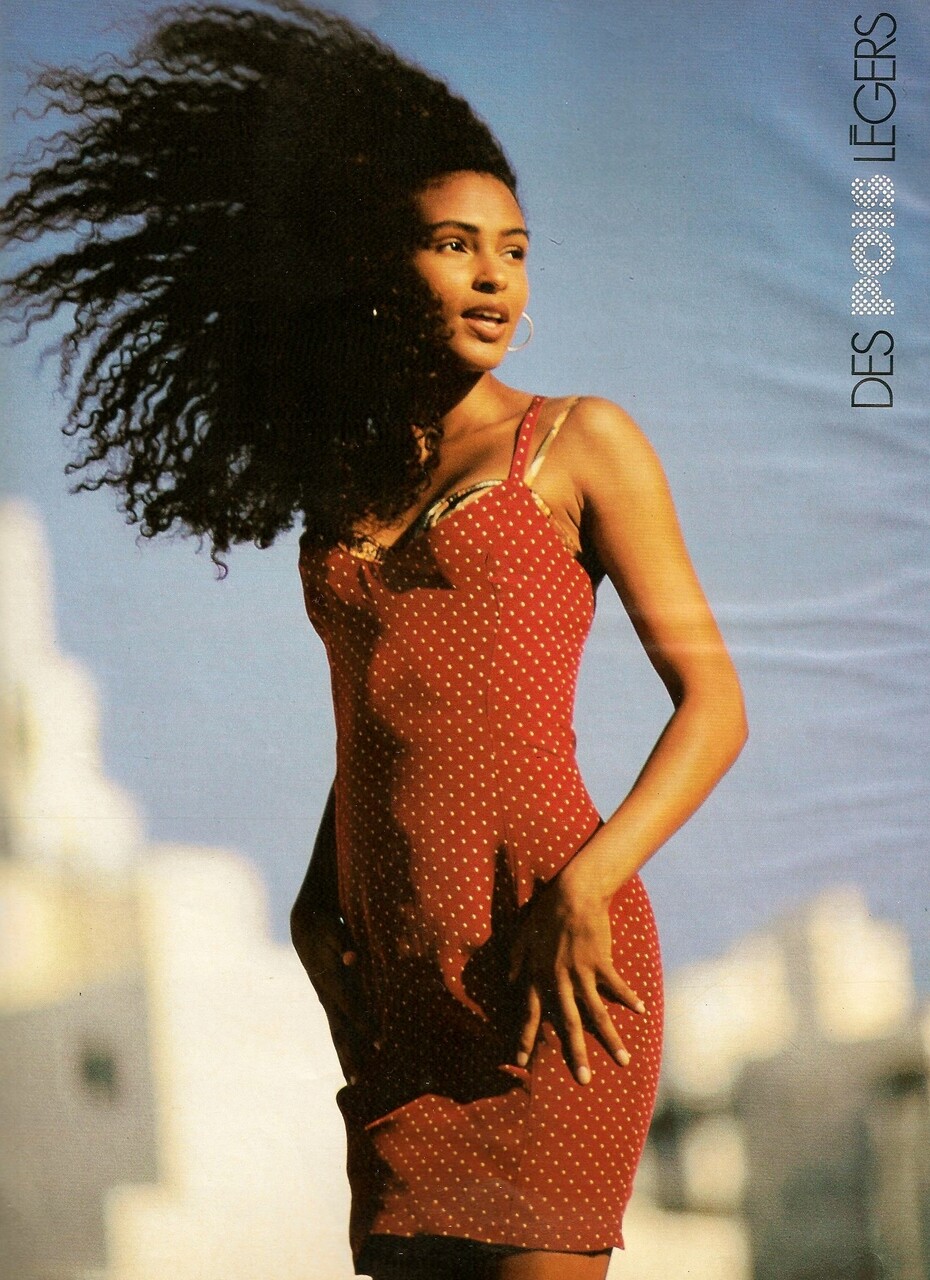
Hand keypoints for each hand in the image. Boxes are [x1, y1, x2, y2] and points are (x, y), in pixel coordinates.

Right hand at [292, 910, 374, 1084]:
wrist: (305, 925)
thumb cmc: (324, 926)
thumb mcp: (333, 930)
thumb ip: (343, 944)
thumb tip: (352, 958)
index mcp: (330, 981)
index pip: (350, 1008)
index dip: (365, 1025)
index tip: (380, 1043)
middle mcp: (326, 996)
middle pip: (339, 1031)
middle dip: (349, 1055)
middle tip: (359, 1082)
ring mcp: (327, 1000)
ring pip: (337, 1033)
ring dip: (347, 1056)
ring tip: (355, 1081)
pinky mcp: (330, 1000)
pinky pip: (339, 1027)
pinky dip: (346, 1044)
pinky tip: (355, 1058)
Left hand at [508, 870, 644, 1085]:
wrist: (572, 893)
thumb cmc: (546, 912)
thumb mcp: (521, 937)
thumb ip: (516, 962)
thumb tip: (510, 982)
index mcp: (537, 976)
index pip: (529, 1014)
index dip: (525, 1038)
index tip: (520, 1063)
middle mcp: (558, 980)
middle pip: (568, 1023)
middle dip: (575, 1053)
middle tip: (583, 1080)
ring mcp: (581, 972)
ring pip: (596, 1013)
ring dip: (610, 1038)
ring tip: (623, 1060)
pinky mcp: (601, 962)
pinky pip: (616, 986)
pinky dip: (629, 998)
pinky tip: (641, 1011)